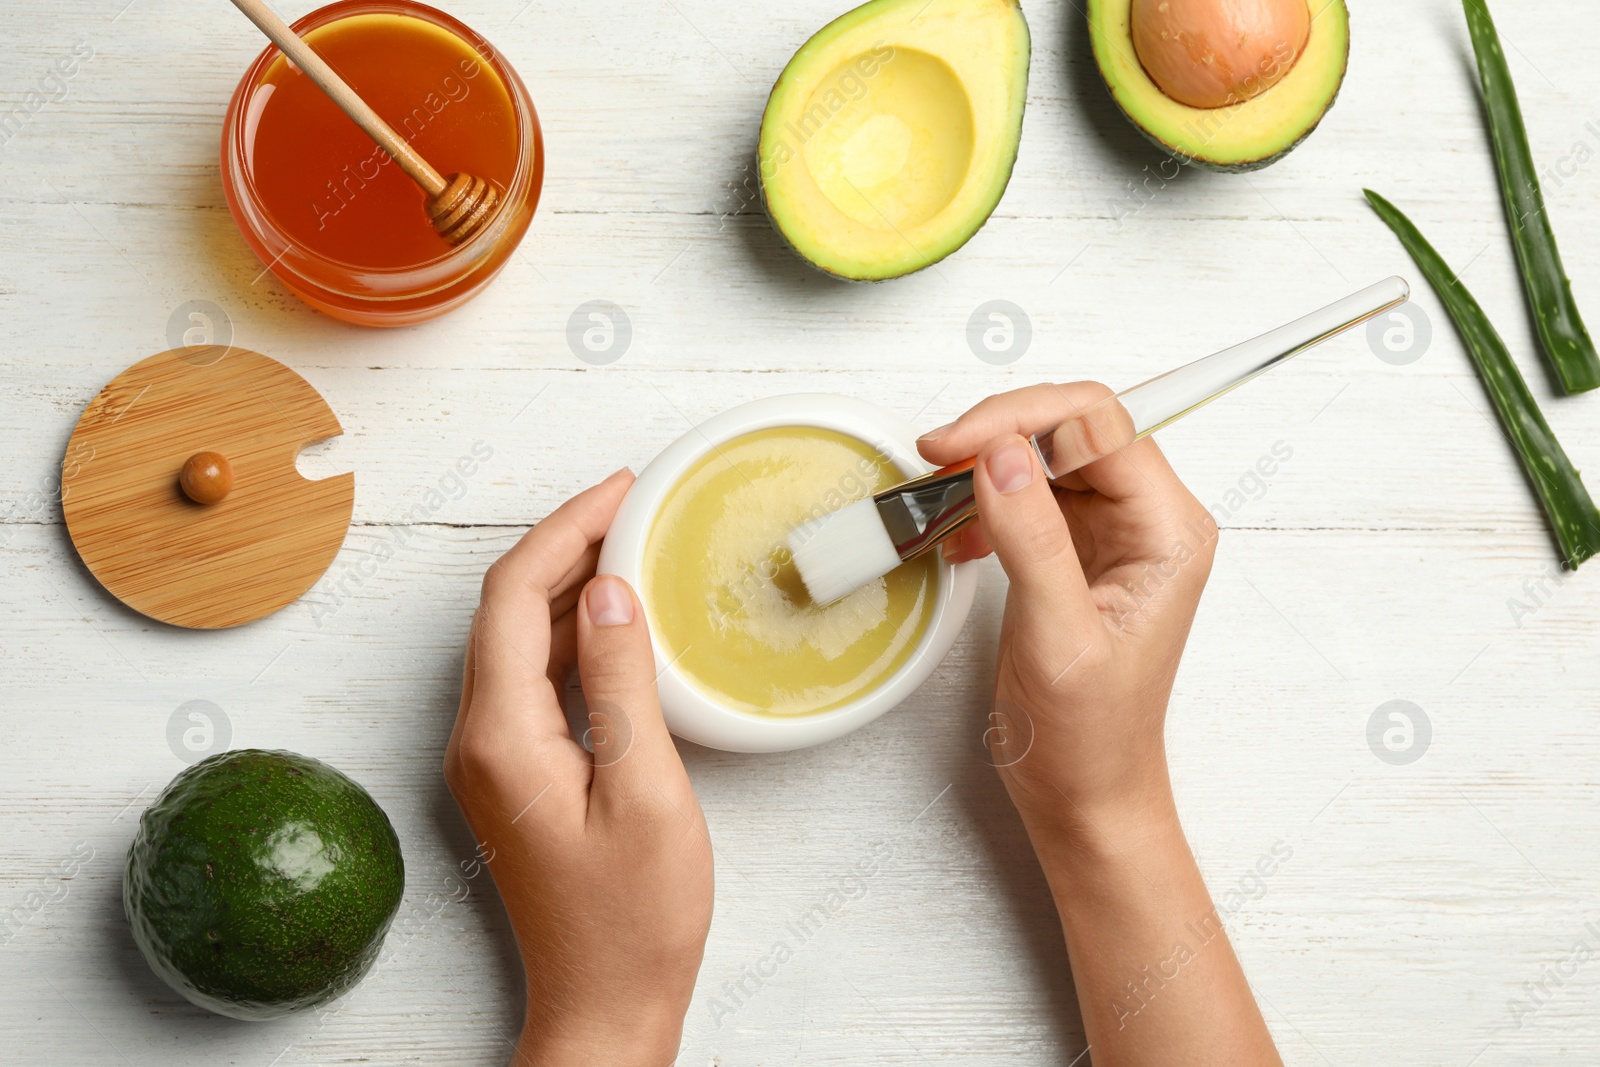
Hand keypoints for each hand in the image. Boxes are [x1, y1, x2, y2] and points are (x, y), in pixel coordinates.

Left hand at [445, 470, 712, 1066]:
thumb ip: (621, 682)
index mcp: (501, 736)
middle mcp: (478, 739)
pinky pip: (531, 678)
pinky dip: (569, 634)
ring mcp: (492, 758)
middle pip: (506, 609)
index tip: (621, 490)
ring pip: (516, 640)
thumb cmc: (634, 916)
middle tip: (634, 504)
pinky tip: (614, 622)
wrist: (605, 1003)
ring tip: (631, 543)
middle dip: (565, 544)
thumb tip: (608, 589)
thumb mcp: (645, 790)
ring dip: (567, 584)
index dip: (564, 528)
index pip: (514, 596)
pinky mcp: (515, 774)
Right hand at [918, 382, 1218, 835]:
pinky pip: (1028, 495)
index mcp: (1168, 531)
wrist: (1086, 795)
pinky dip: (984, 500)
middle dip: (1000, 432)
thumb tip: (1000, 455)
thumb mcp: (1058, 638)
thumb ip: (1033, 538)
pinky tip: (955, 533)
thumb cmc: (1091, 738)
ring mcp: (1112, 534)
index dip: (1024, 418)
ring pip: (1046, 455)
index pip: (1101, 423)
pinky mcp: (1075, 552)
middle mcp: (1148, 521)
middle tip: (936, 458)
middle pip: (1074, 426)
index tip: (958, 445)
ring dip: (986, 464)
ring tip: (937, 493)